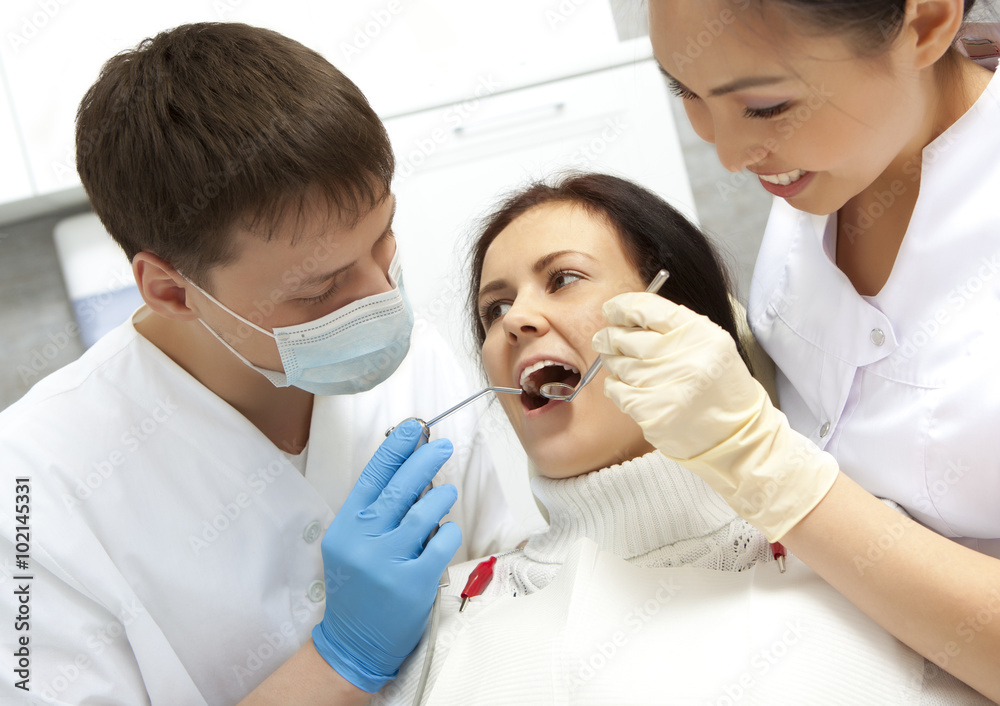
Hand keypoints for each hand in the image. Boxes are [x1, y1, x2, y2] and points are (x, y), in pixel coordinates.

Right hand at [311, 420, 461, 691]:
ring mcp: (387, 562)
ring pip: (423, 514)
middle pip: (399, 489)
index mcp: (345, 527)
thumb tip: (411, 470)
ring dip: (440, 497)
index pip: (371, 477)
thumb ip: (375, 512)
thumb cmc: (359, 588)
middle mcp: (362, 542)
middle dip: (424, 461)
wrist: (354, 642)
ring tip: (446, 492)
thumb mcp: (352, 545)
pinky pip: (441, 544)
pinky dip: (448, 533)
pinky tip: (446, 532)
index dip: (394, 448)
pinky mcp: (412, 583)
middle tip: (443, 446)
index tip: (413, 428)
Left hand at [592, 292, 838, 540]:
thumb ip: (673, 327)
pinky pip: (617, 390)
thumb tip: (627, 314)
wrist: (737, 435)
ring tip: (621, 365)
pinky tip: (627, 387)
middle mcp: (685, 357)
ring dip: (614, 362)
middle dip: (610, 336)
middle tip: (605, 339)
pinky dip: (615, 386)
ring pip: (618, 363)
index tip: (612, 310)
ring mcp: (667, 386)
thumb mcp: (710, 345)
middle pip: (627, 337)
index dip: (623, 307)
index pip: (648, 308)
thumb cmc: (719, 387)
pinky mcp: (653, 412)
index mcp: (701, 334)